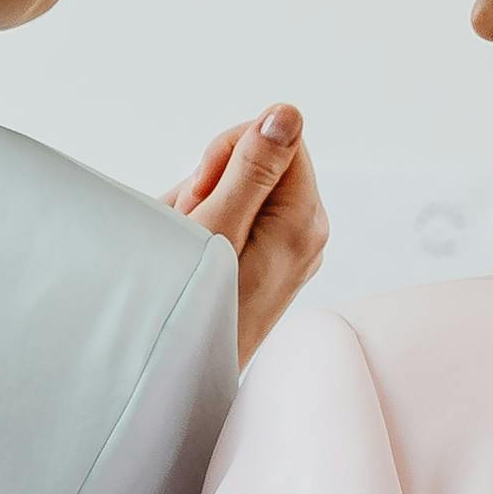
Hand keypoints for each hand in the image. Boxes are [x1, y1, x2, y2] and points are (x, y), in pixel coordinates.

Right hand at [173, 103, 323, 358]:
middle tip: (190, 224)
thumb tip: (288, 112)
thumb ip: (251, 169)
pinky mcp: (273, 264)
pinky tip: (192, 259)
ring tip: (185, 248)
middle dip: (213, 180)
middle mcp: (308, 233)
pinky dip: (208, 226)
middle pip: (262, 161)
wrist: (184, 380)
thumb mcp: (214, 229)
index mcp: (303, 219)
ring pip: (242, 188)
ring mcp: (292, 250)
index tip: (203, 192)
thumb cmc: (194, 309)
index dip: (230, 151)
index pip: (279, 135)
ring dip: (204, 204)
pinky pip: (239, 218)